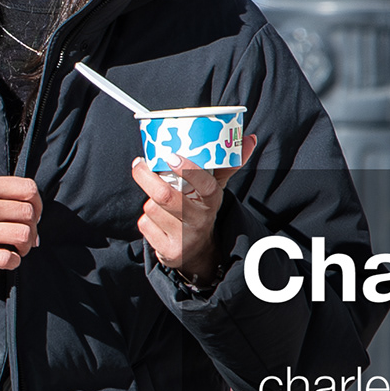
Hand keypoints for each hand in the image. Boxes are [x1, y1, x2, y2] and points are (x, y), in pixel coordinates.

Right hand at [0, 175, 40, 270]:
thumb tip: (24, 207)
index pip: (27, 189)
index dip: (37, 203)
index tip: (33, 214)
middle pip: (28, 214)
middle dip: (33, 227)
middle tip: (27, 235)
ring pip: (23, 236)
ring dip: (26, 245)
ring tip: (18, 248)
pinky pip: (6, 259)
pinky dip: (13, 261)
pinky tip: (7, 259)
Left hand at [132, 149, 240, 284]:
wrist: (196, 252)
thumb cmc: (200, 210)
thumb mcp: (214, 190)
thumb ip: (225, 165)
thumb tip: (250, 139)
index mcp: (212, 202)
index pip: (206, 186)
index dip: (189, 170)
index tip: (171, 156)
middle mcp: (200, 221)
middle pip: (167, 197)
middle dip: (147, 178)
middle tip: (139, 164)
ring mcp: (184, 238)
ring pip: (152, 209)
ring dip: (148, 201)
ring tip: (157, 202)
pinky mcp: (169, 251)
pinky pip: (145, 225)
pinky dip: (145, 220)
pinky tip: (156, 222)